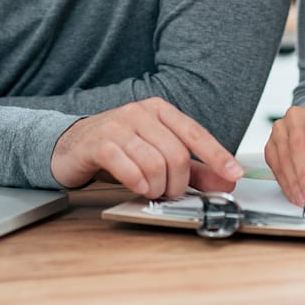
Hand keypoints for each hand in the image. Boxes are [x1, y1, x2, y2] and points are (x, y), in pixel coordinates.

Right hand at [50, 97, 242, 198]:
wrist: (70, 146)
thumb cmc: (118, 149)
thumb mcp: (158, 156)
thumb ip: (194, 169)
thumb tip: (227, 181)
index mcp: (160, 111)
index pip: (195, 133)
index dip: (217, 156)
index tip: (234, 175)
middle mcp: (140, 112)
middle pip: (176, 154)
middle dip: (178, 183)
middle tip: (170, 193)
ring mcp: (118, 125)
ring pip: (154, 163)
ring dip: (158, 186)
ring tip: (151, 191)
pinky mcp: (98, 143)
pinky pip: (127, 167)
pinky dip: (137, 183)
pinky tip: (138, 188)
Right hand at [263, 100, 304, 205]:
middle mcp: (296, 115)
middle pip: (298, 144)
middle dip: (304, 173)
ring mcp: (280, 128)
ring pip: (283, 155)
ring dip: (292, 179)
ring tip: (302, 197)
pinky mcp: (270, 143)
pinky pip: (274, 163)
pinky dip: (283, 180)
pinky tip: (293, 192)